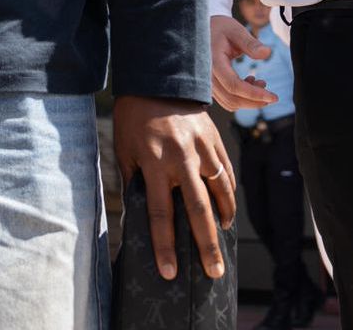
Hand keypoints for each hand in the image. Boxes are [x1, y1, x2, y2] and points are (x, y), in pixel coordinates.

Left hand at [113, 95, 235, 281]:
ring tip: (223, 240)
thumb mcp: (124, 149)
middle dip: (206, 245)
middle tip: (214, 272)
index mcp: (153, 163)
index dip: (164, 246)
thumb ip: (134, 180)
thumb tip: (138, 214)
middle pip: (197, 210)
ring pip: (220, 192)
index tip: (169, 272)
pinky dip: (229, 193)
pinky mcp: (215, 140)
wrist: (157, 80)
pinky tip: (227, 209)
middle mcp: (180, 158)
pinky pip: (226, 172)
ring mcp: (202, 149)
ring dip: (223, 219)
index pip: (159, 214)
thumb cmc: (133, 120)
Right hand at [209, 15, 277, 110]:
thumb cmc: (220, 28)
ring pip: (229, 102)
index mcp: (212, 62)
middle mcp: (206, 76)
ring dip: (248, 100)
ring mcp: (206, 82)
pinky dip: (241, 98)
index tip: (273, 97)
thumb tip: (267, 53)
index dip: (254, 94)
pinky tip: (249, 82)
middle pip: (231, 99)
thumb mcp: (236, 31)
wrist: (203, 29)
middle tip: (271, 95)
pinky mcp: (210, 85)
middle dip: (254, 101)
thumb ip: (251, 43)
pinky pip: (225, 99)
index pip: (234, 85)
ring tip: (261, 83)